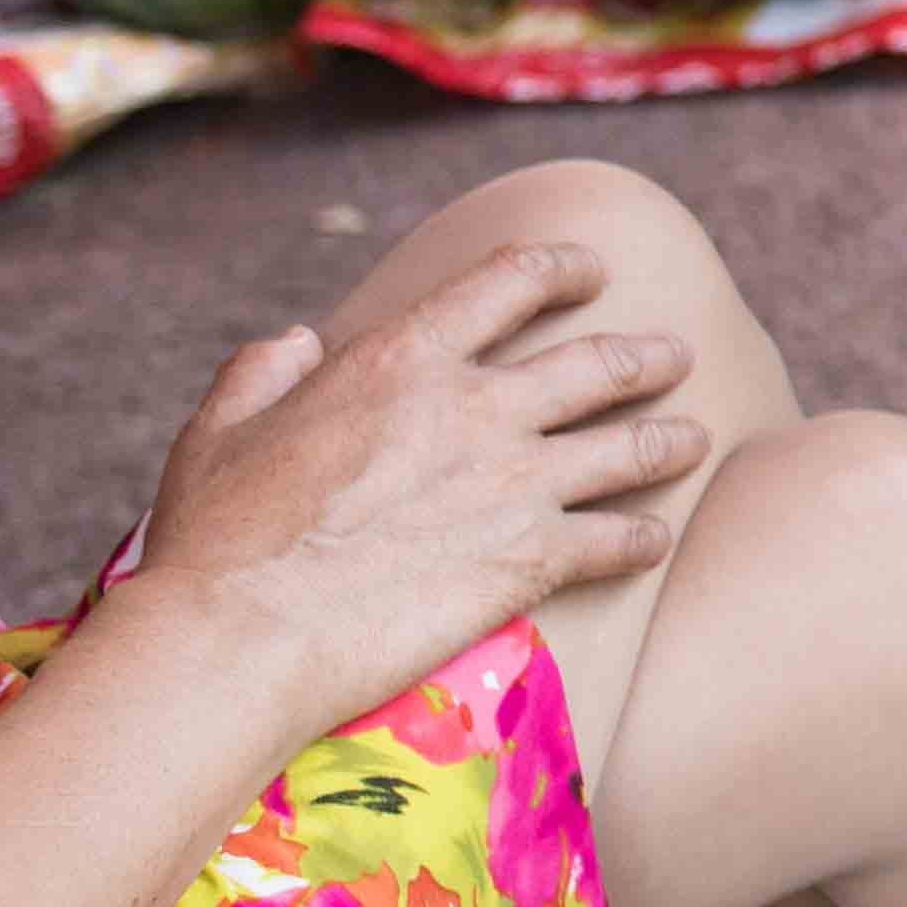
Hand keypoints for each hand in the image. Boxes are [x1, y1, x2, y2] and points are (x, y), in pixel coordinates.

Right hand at [122, 239, 707, 742]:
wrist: (238, 638)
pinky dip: (643, 538)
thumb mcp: (218, 431)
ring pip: (631, 446)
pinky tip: (655, 540)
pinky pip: (619, 539)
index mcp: (401, 359)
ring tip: (692, 439)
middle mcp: (476, 406)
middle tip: (673, 355)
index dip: (561, 267)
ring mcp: (515, 480)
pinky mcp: (533, 557)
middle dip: (647, 355)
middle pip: (597, 362)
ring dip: (670, 441)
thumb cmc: (214, 541)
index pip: (509, 282)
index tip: (591, 269)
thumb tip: (300, 339)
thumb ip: (262, 373)